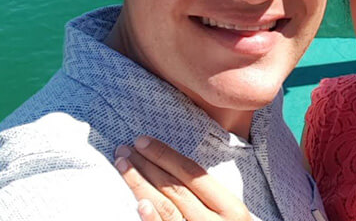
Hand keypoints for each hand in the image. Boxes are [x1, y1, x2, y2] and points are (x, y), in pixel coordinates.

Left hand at [115, 136, 252, 220]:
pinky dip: (152, 220)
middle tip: (125, 150)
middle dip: (148, 165)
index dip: (166, 155)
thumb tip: (174, 170)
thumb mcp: (232, 217)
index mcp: (232, 209)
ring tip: (123, 167)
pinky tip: (140, 204)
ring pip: (167, 208)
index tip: (143, 142)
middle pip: (176, 187)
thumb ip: (210, 198)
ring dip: (141, 184)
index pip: (193, 174)